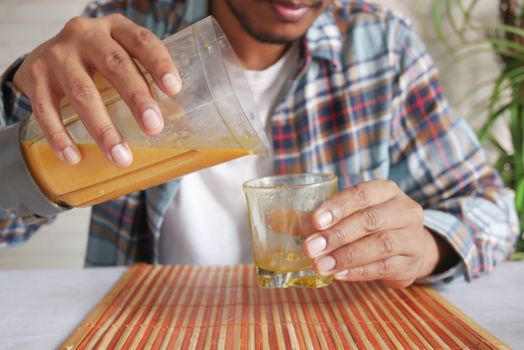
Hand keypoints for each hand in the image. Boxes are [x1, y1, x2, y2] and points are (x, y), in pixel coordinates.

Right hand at [13, 14, 181, 166]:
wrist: (42, 55)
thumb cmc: (95, 62)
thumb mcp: (120, 57)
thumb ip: (144, 80)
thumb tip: (182, 127)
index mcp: (115, 29)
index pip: (142, 41)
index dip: (159, 63)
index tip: (174, 89)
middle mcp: (86, 35)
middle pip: (115, 65)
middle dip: (136, 98)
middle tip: (153, 128)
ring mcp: (57, 54)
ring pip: (82, 92)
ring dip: (103, 129)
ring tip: (120, 157)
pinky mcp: (34, 76)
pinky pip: (46, 110)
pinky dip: (60, 136)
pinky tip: (73, 156)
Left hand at [303, 179, 441, 287]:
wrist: (409, 247)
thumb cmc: (371, 224)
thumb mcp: (353, 212)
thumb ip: (323, 217)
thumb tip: (282, 222)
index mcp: (385, 190)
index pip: (361, 194)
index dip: (337, 207)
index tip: (315, 221)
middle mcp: (404, 210)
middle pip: (370, 220)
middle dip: (337, 235)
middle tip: (310, 247)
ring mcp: (411, 237)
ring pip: (380, 245)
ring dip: (346, 256)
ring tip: (321, 265)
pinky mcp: (410, 263)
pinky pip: (384, 267)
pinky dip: (358, 271)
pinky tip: (338, 274)